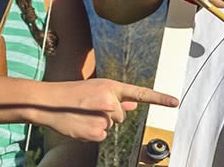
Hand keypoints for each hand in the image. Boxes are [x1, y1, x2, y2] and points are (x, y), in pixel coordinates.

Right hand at [35, 78, 178, 141]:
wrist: (47, 103)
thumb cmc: (72, 94)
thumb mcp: (96, 90)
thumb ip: (116, 98)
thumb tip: (134, 103)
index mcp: (112, 87)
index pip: (141, 93)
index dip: (160, 99)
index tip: (176, 102)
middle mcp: (111, 101)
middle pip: (122, 116)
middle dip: (109, 114)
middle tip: (89, 108)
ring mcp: (104, 117)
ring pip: (112, 126)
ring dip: (100, 123)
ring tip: (83, 114)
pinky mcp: (97, 132)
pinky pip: (103, 136)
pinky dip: (93, 133)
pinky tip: (81, 124)